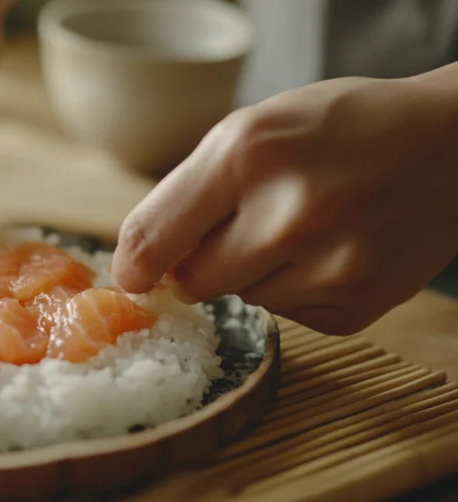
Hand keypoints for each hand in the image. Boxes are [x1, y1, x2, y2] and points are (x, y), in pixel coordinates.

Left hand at [111, 70, 457, 334]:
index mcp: (248, 154)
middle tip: (241, 228)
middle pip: (193, 282)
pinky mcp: (359, 304)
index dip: (134, 265)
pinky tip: (331, 250)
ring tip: (303, 228)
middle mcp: (289, 214)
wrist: (450, 145)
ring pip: (243, 298)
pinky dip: (298, 289)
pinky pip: (290, 315)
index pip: (153, 238)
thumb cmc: (338, 131)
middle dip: (201, 262)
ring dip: (255, 272)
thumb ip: (189, 193)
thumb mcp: (254, 129)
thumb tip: (139, 266)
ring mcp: (330, 266)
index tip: (132, 276)